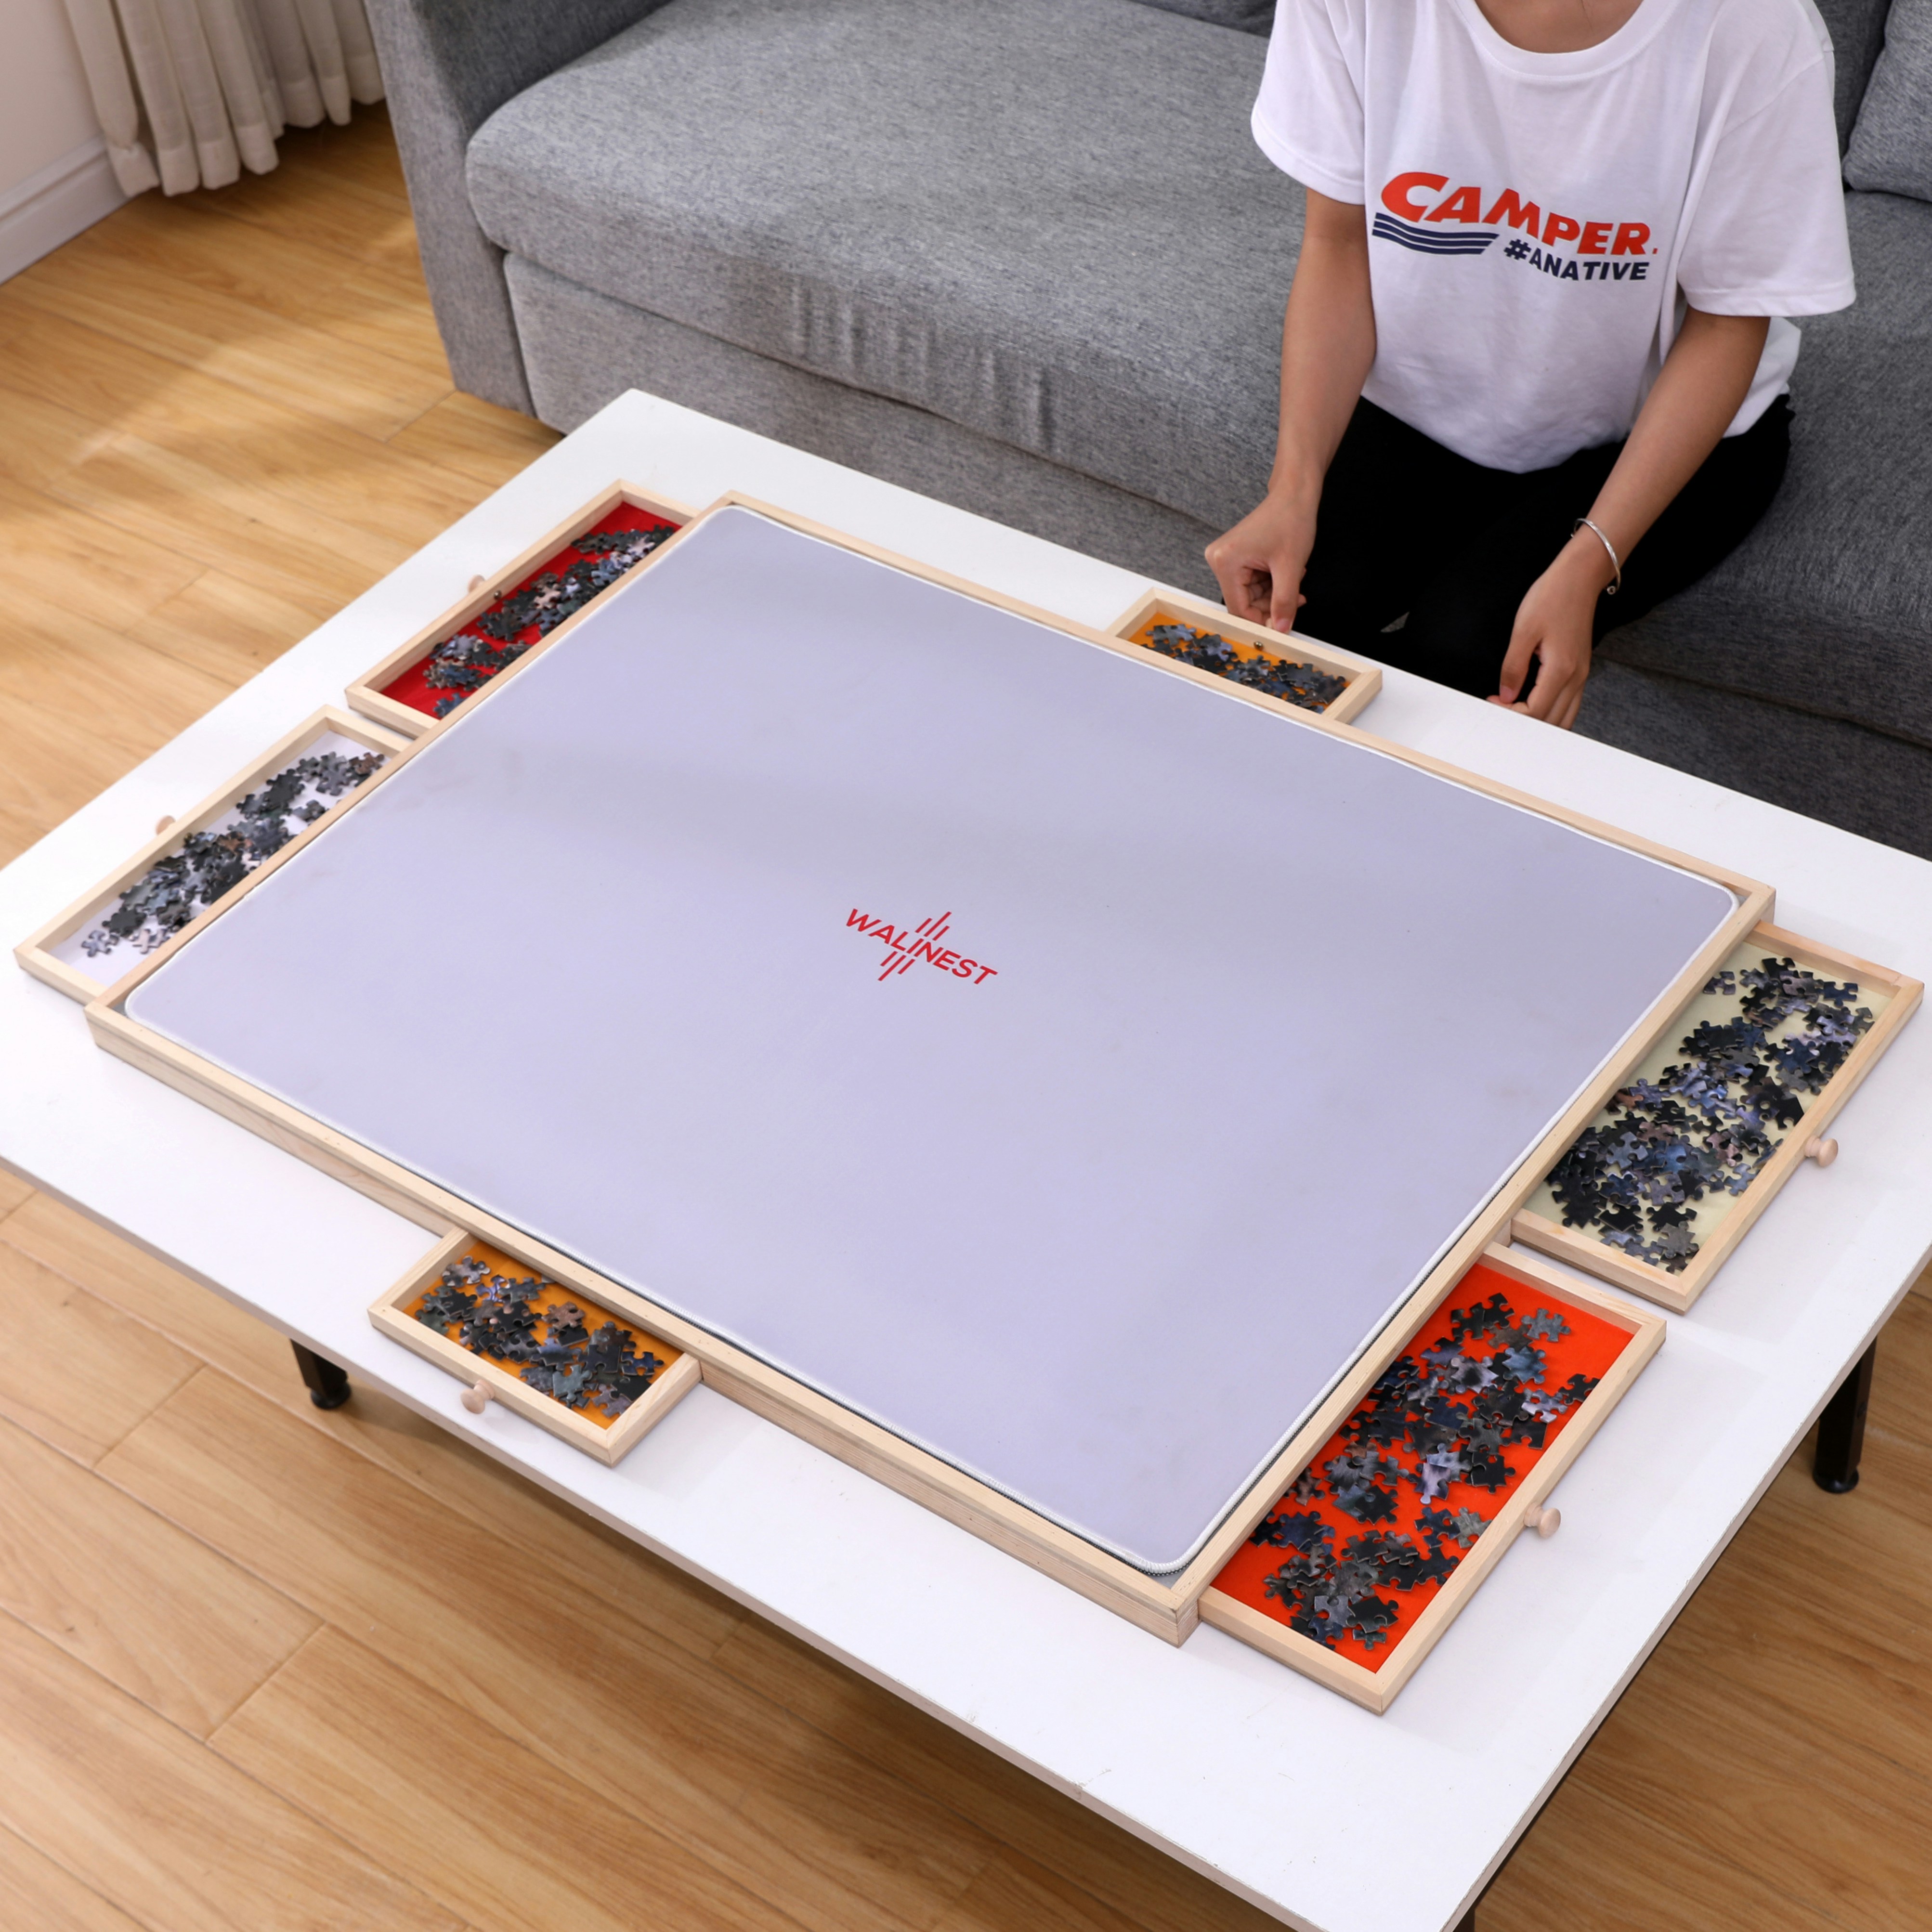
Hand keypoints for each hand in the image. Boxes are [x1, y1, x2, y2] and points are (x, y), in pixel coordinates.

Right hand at [1205, 486, 1319, 633]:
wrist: (1294, 494)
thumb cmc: (1290, 519)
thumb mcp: (1290, 566)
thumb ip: (1284, 602)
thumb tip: (1281, 630)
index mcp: (1226, 562)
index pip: (1239, 608)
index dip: (1261, 621)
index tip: (1281, 629)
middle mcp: (1219, 561)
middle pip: (1244, 602)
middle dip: (1271, 605)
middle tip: (1296, 600)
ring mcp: (1226, 559)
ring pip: (1250, 595)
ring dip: (1274, 594)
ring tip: (1294, 580)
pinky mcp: (1235, 557)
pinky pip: (1252, 583)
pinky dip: (1271, 584)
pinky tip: (1286, 573)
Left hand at [1489, 536, 1610, 728]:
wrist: (1579, 578)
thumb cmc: (1552, 598)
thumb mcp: (1524, 630)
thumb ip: (1513, 667)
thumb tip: (1506, 695)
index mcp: (1561, 670)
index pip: (1536, 711)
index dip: (1510, 713)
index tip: (1493, 700)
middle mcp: (1576, 677)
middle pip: (1552, 721)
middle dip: (1524, 723)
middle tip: (1501, 711)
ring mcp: (1582, 675)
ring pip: (1565, 717)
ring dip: (1541, 723)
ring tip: (1516, 712)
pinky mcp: (1582, 670)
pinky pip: (1570, 704)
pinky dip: (1553, 713)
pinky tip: (1534, 705)